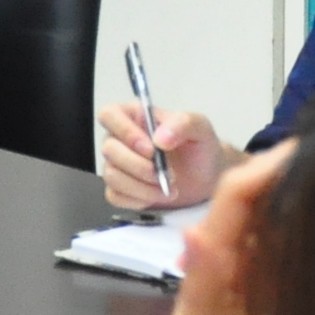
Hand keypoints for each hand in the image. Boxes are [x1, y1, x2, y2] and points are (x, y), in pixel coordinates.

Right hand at [98, 99, 229, 213]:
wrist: (206, 176)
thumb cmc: (199, 147)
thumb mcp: (200, 127)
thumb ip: (182, 124)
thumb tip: (160, 138)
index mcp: (134, 116)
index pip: (110, 115)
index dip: (125, 132)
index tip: (150, 149)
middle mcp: (121, 139)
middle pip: (109, 149)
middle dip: (138, 165)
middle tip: (164, 173)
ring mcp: (118, 165)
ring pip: (111, 175)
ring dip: (141, 186)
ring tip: (167, 187)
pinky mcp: (120, 188)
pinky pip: (116, 196)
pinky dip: (138, 199)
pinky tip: (157, 195)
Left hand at [151, 144, 293, 314]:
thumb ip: (203, 286)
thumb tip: (195, 232)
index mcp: (214, 262)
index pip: (238, 195)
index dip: (271, 165)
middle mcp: (235, 260)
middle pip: (263, 198)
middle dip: (299, 171)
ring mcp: (256, 279)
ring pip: (282, 223)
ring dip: (312, 199)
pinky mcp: (275, 300)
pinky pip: (296, 256)